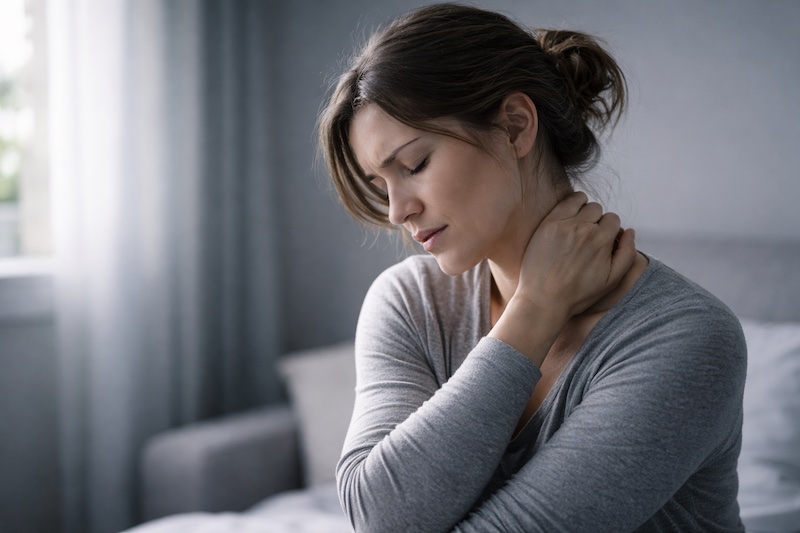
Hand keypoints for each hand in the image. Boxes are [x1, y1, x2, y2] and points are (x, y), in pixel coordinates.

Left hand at [514, 191, 636, 320]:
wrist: (544, 300)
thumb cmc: (577, 294)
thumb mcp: (611, 280)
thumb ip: (627, 254)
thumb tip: (630, 231)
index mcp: (602, 240)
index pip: (613, 220)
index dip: (608, 230)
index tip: (600, 240)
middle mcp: (585, 229)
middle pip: (598, 210)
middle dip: (596, 221)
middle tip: (587, 236)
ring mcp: (564, 224)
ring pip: (583, 203)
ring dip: (583, 211)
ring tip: (577, 226)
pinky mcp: (548, 224)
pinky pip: (565, 202)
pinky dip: (571, 203)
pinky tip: (569, 215)